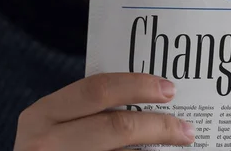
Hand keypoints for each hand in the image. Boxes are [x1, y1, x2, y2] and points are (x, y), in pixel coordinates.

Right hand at [14, 73, 194, 150]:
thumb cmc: (52, 147)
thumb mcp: (59, 123)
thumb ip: (91, 109)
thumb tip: (152, 95)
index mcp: (43, 114)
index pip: (97, 90)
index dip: (138, 86)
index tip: (169, 90)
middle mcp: (44, 142)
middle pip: (117, 126)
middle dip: (159, 125)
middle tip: (187, 128)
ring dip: (156, 149)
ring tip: (180, 143)